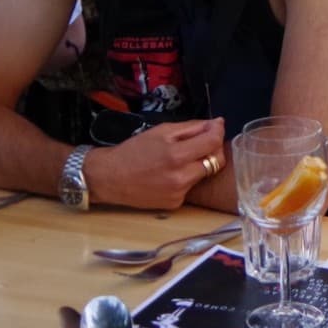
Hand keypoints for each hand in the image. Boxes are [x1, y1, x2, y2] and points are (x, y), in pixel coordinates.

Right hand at [88, 119, 225, 210]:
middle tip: (202, 142)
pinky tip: (172, 174)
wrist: (109, 178)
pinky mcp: (175, 203)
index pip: (213, 142)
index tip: (216, 125)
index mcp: (176, 155)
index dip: (218, 131)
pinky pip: (192, 187)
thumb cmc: (134, 151)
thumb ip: (191, 127)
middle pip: (217, 161)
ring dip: (201, 164)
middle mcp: (181, 177)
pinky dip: (188, 178)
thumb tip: (216, 124)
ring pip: (205, 174)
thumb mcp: (161, 131)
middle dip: (213, 149)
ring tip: (182, 158)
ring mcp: (179, 193)